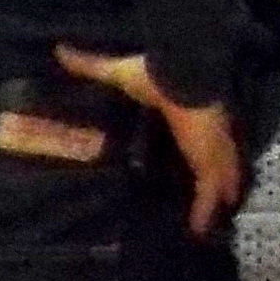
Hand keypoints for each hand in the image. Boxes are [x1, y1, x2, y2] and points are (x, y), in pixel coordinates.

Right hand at [54, 47, 245, 235]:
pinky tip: (199, 230)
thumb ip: (92, 65)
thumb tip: (61, 50)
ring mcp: (212, 149)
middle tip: (202, 205)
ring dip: (212, 201)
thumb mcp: (121, 73)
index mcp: (189, 119)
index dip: (197, 155)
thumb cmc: (158, 75)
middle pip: (213, 166)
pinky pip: (210, 191)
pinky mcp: (209, 160)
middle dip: (212, 184)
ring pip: (218, 182)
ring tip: (202, 226)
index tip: (192, 166)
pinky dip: (205, 209)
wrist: (184, 74)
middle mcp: (205, 137)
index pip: (197, 142)